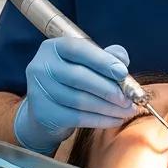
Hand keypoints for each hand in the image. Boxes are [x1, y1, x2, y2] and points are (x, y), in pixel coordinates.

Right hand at [13, 37, 133, 152]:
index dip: (102, 60)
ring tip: (127, 110)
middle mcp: (41, 66)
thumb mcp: (88, 62)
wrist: (46, 110)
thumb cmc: (72, 80)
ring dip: (108, 107)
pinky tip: (115, 120)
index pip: (78, 49)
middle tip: (129, 99)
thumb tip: (122, 60)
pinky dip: (100, 120)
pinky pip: (77, 118)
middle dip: (108, 89)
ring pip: (80, 100)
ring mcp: (39, 91)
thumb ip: (106, 56)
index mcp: (53, 47)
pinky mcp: (44, 113)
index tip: (123, 72)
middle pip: (79, 77)